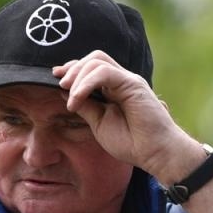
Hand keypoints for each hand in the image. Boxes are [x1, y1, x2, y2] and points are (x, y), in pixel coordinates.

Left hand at [53, 51, 204, 183]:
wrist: (156, 154)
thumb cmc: (133, 143)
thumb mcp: (99, 123)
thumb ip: (86, 106)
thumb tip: (65, 92)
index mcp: (115, 89)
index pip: (92, 67)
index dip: (72, 70)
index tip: (55, 77)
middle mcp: (122, 81)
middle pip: (94, 58)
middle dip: (73, 68)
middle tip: (61, 84)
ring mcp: (128, 81)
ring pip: (97, 61)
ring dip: (78, 76)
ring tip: (71, 96)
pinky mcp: (133, 84)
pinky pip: (104, 72)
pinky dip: (86, 83)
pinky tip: (78, 98)